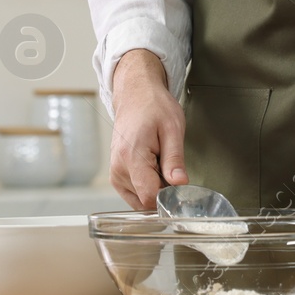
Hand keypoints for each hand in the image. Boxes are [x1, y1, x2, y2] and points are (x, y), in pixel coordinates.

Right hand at [108, 50, 187, 209]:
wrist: (136, 95)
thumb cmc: (153, 106)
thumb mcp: (173, 128)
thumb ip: (175, 159)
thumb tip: (180, 184)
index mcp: (132, 156)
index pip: (149, 197)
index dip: (168, 196)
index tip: (179, 184)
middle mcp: (119, 168)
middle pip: (146, 200)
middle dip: (163, 191)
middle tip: (170, 165)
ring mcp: (115, 173)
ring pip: (141, 199)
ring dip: (155, 188)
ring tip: (160, 161)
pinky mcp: (116, 175)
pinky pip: (135, 194)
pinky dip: (147, 185)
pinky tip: (153, 167)